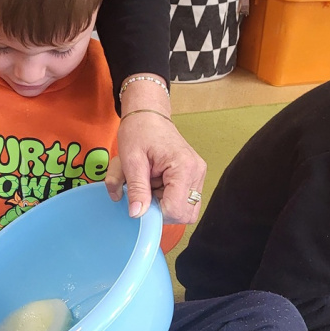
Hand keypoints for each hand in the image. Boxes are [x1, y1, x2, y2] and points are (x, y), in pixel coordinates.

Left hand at [107, 109, 207, 224]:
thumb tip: (137, 214)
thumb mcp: (131, 160)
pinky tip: (154, 183)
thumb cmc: (139, 131)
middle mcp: (197, 173)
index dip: (155, 212)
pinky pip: (181, 201)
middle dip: (159, 210)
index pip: (176, 209)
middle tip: (144, 192)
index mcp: (184, 167)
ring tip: (149, 184)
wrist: (148, 116)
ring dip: (161, 204)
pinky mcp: (193, 177)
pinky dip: (165, 198)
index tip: (139, 202)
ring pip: (182, 210)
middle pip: (183, 214)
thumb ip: (136, 189)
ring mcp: (197, 176)